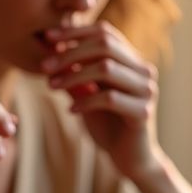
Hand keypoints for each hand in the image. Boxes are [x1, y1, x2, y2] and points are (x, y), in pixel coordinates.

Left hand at [41, 22, 160, 179]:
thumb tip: (48, 50)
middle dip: (71, 52)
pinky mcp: (143, 112)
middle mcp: (143, 71)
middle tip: (45, 66)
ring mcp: (146, 90)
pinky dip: (85, 101)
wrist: (130, 160)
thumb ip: (74, 73)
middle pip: (105, 45)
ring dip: (74, 75)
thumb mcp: (85, 94)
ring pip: (106, 68)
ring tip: (52, 86)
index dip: (76, 32)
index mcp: (132, 61)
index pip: (105, 32)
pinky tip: (71, 109)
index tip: (48, 38)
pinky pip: (110, 98)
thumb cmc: (108, 126)